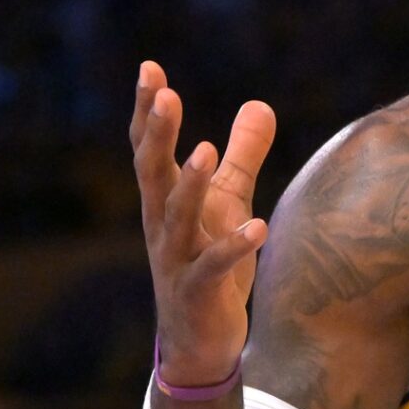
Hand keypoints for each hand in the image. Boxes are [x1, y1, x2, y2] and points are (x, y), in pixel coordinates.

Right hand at [131, 63, 276, 384]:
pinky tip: (258, 226)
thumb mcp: (229, 201)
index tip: (149, 68)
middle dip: (157, 133)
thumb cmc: (211, 263)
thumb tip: (260, 103)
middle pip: (151, 172)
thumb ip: (244, 155)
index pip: (149, 148)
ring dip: (189, 183)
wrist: (200, 340)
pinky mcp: (199, 292)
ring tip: (206, 149)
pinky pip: (213, 267)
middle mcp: (162, 224)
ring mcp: (176, 259)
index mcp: (164, 199)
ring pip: (177, 217)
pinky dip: (234, 246)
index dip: (147, 111)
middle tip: (163, 94)